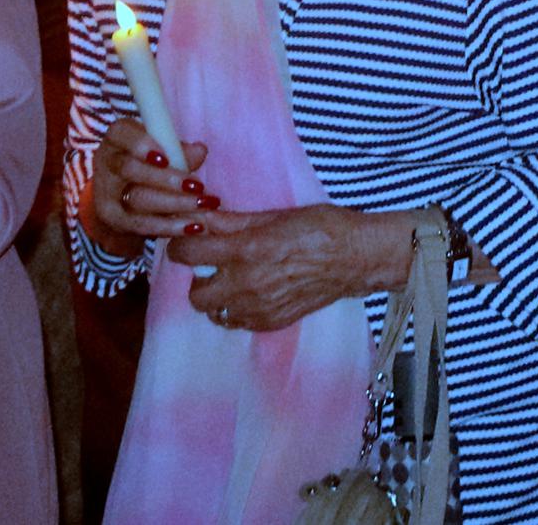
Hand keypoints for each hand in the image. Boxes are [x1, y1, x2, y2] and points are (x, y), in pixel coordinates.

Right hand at [84, 114, 214, 251]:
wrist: (121, 193)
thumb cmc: (149, 160)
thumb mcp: (163, 148)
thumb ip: (179, 149)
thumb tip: (199, 151)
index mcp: (118, 137)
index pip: (121, 133)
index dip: (141, 145)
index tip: (167, 158)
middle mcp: (107, 162)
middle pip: (130, 169)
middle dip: (166, 179)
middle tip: (198, 187)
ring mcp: (106, 192)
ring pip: (137, 199)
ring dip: (174, 203)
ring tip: (202, 205)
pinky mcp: (112, 218)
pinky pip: (140, 224)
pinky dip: (168, 226)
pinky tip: (192, 227)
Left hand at [174, 202, 421, 333]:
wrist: (356, 257)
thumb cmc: (321, 227)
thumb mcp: (275, 216)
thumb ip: (232, 221)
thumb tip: (199, 217)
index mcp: (247, 249)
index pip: (189, 254)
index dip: (182, 246)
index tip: (187, 242)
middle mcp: (247, 283)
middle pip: (195, 294)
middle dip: (198, 279)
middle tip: (213, 266)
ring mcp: (258, 308)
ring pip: (214, 312)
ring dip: (218, 297)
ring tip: (235, 281)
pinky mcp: (271, 322)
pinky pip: (237, 322)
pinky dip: (238, 310)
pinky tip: (254, 293)